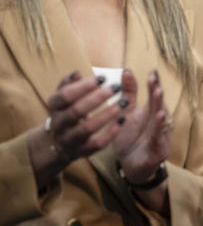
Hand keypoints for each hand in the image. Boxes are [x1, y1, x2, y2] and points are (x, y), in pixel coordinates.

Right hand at [28, 71, 122, 187]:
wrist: (59, 143)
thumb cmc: (68, 111)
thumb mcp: (67, 97)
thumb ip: (72, 84)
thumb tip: (77, 74)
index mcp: (55, 107)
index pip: (66, 96)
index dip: (83, 86)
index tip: (102, 77)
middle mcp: (59, 123)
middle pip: (76, 110)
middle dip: (97, 98)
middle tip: (115, 87)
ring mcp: (70, 139)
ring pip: (86, 128)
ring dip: (106, 114)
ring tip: (123, 102)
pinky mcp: (82, 151)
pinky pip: (96, 144)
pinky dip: (110, 133)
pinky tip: (122, 121)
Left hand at [113, 69, 170, 185]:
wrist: (131, 165)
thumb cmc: (131, 137)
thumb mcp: (126, 114)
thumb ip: (128, 94)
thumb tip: (127, 71)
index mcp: (151, 111)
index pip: (154, 95)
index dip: (154, 84)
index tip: (152, 72)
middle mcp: (159, 121)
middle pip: (159, 106)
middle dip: (158, 96)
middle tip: (155, 85)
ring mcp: (161, 136)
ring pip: (162, 123)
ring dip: (160, 112)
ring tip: (158, 104)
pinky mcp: (159, 151)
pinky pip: (159, 140)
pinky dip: (159, 132)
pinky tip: (158, 122)